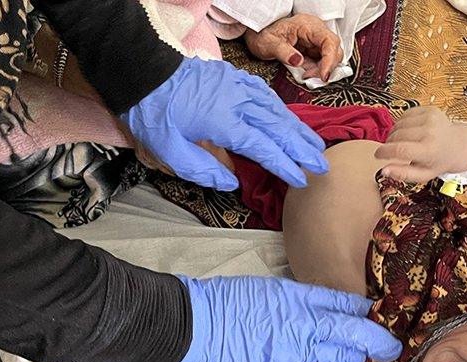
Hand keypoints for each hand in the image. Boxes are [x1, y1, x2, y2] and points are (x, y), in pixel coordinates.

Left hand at [126, 57, 327, 190]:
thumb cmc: (154, 115)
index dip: (285, 165)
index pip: (263, 148)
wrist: (144, 72)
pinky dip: (282, 110)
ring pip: (277, 109)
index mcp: (223, 122)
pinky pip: (266, 95)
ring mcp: (238, 86)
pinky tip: (290, 121)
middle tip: (322, 166)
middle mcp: (237, 102)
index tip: (301, 179)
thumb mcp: (170, 152)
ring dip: (298, 129)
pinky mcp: (234, 78)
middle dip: (303, 149)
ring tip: (315, 146)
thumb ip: (203, 171)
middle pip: (278, 128)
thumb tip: (232, 183)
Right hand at [161, 276, 401, 361]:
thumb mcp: (268, 289)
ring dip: (362, 358)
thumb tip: (323, 307)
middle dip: (377, 339)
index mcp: (299, 297)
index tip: (374, 316)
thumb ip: (298, 300)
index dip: (364, 312)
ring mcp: (296, 353)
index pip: (345, 303)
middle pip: (353, 331)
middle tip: (391, 345)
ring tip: (374, 360)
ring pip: (344, 356)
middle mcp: (304, 324)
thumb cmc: (226, 304)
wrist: (195, 329)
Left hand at [245, 15, 344, 81]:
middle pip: (335, 50)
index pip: (329, 41)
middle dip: (327, 67)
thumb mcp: (268, 44)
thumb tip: (298, 61)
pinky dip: (318, 71)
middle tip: (311, 77)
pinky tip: (306, 74)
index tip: (324, 75)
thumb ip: (283, 52)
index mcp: (308, 25)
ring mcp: (315, 41)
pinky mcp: (313, 51)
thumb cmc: (262, 36)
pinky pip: (322, 62)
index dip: (330, 60)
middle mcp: (316, 32)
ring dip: (322, 70)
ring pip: (331, 58)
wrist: (258, 36)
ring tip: (306, 76)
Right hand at [374, 107, 466, 182]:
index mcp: (430, 151)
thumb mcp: (423, 175)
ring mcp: (431, 118)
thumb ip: (403, 175)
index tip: (377, 155)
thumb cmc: (438, 162)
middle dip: (389, 144)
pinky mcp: (430, 109)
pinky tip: (407, 131)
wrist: (459, 145)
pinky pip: (405, 115)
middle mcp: (431, 132)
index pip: (400, 149)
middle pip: (397, 136)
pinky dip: (401, 124)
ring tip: (399, 141)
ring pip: (399, 124)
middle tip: (390, 150)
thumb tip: (383, 171)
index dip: (384, 152)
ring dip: (394, 133)